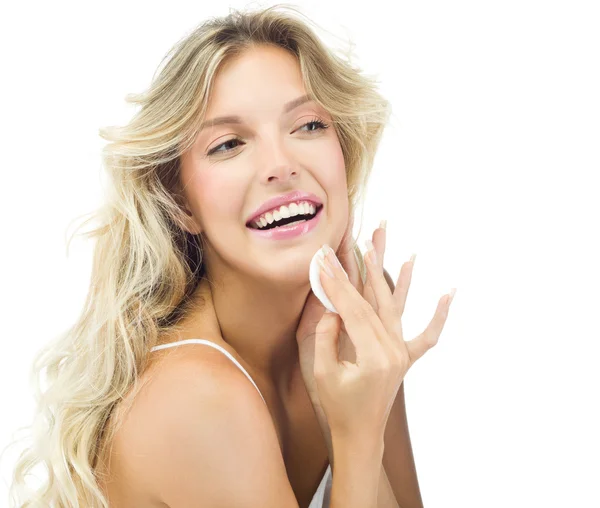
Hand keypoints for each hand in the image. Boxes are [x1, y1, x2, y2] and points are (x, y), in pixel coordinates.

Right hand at [297, 216, 455, 442]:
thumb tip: (332, 307)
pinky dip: (439, 316)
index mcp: (372, 355)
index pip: (350, 307)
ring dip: (392, 273)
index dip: (335, 283)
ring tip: (390, 243)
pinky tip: (448, 294)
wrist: (359, 435)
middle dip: (359, 267)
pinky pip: (427, 336)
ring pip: (396, 305)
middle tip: (354, 237)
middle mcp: (393, 350)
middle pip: (373, 300)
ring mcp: (401, 353)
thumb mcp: (322, 372)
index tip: (323, 259)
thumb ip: (326, 335)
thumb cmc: (338, 408)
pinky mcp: (405, 357)